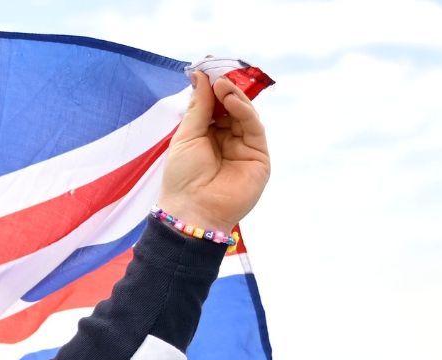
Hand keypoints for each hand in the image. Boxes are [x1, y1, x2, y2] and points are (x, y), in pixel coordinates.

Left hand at [157, 69, 270, 232]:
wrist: (192, 210)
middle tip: (218, 72)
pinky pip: (255, 128)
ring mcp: (245, 148)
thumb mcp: (186, 136)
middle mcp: (227, 140)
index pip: (214, 106)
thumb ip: (198, 107)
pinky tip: (231, 100)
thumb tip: (200, 76)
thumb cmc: (182, 177)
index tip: (208, 66)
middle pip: (232, 107)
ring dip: (235, 97)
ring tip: (222, 85)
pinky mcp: (259, 156)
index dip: (212, 87)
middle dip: (225, 88)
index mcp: (206, 136)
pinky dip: (244, 111)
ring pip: (245, 115)